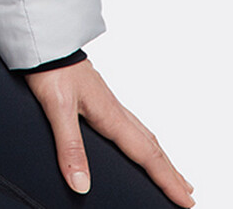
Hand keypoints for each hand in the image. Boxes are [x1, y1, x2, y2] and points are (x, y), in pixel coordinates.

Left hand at [22, 57, 192, 204]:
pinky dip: (143, 140)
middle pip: (152, 147)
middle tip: (189, 194)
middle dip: (171, 172)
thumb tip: (81, 185)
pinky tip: (136, 140)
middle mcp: (114, 110)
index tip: (187, 201)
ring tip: (173, 173)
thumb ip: (70, 147)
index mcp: (111, 116)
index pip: (147, 155)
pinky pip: (130, 124)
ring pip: (143, 135)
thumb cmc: (51, 69)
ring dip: (160, 157)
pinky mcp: (97, 97)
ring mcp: (107, 102)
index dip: (168, 180)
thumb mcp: (58, 109)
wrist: (43, 40)